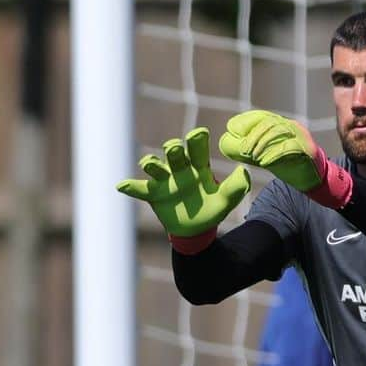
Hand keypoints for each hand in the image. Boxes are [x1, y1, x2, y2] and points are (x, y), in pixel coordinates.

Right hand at [117, 128, 249, 247]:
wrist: (196, 229)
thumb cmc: (212, 210)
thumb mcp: (226, 201)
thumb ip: (236, 188)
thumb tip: (244, 172)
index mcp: (199, 166)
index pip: (198, 149)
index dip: (198, 140)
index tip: (199, 135)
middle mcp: (180, 168)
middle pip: (175, 154)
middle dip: (174, 149)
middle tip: (174, 148)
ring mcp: (165, 180)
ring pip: (156, 167)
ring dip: (151, 163)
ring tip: (148, 163)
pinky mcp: (154, 194)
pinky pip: (140, 189)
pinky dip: (131, 187)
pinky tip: (121, 185)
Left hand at [219, 110, 352, 208]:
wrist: (313, 179)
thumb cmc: (288, 166)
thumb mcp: (264, 157)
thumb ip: (247, 151)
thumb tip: (225, 143)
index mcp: (281, 125)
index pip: (261, 116)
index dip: (245, 121)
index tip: (231, 128)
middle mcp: (291, 126)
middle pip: (268, 123)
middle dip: (252, 135)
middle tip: (242, 149)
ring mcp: (301, 136)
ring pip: (278, 131)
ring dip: (262, 143)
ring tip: (252, 156)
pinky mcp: (308, 148)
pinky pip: (289, 147)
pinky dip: (274, 154)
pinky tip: (264, 162)